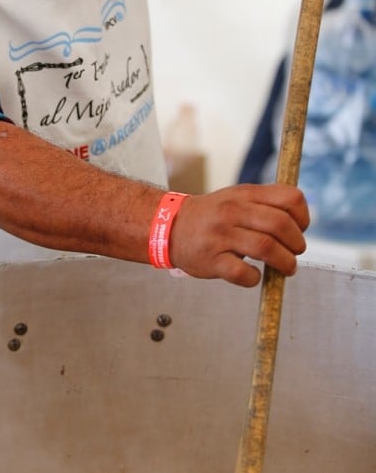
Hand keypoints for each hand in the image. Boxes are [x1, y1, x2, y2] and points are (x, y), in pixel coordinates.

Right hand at [168, 184, 309, 288]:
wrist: (169, 227)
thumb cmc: (212, 216)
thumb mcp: (236, 198)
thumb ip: (266, 204)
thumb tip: (299, 224)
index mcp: (244, 195)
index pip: (289, 198)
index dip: (303, 217)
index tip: (300, 229)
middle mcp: (233, 211)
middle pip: (281, 224)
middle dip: (296, 243)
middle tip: (295, 252)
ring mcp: (221, 235)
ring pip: (266, 248)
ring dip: (285, 262)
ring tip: (286, 268)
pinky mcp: (212, 260)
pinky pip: (243, 273)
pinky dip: (255, 278)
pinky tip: (254, 276)